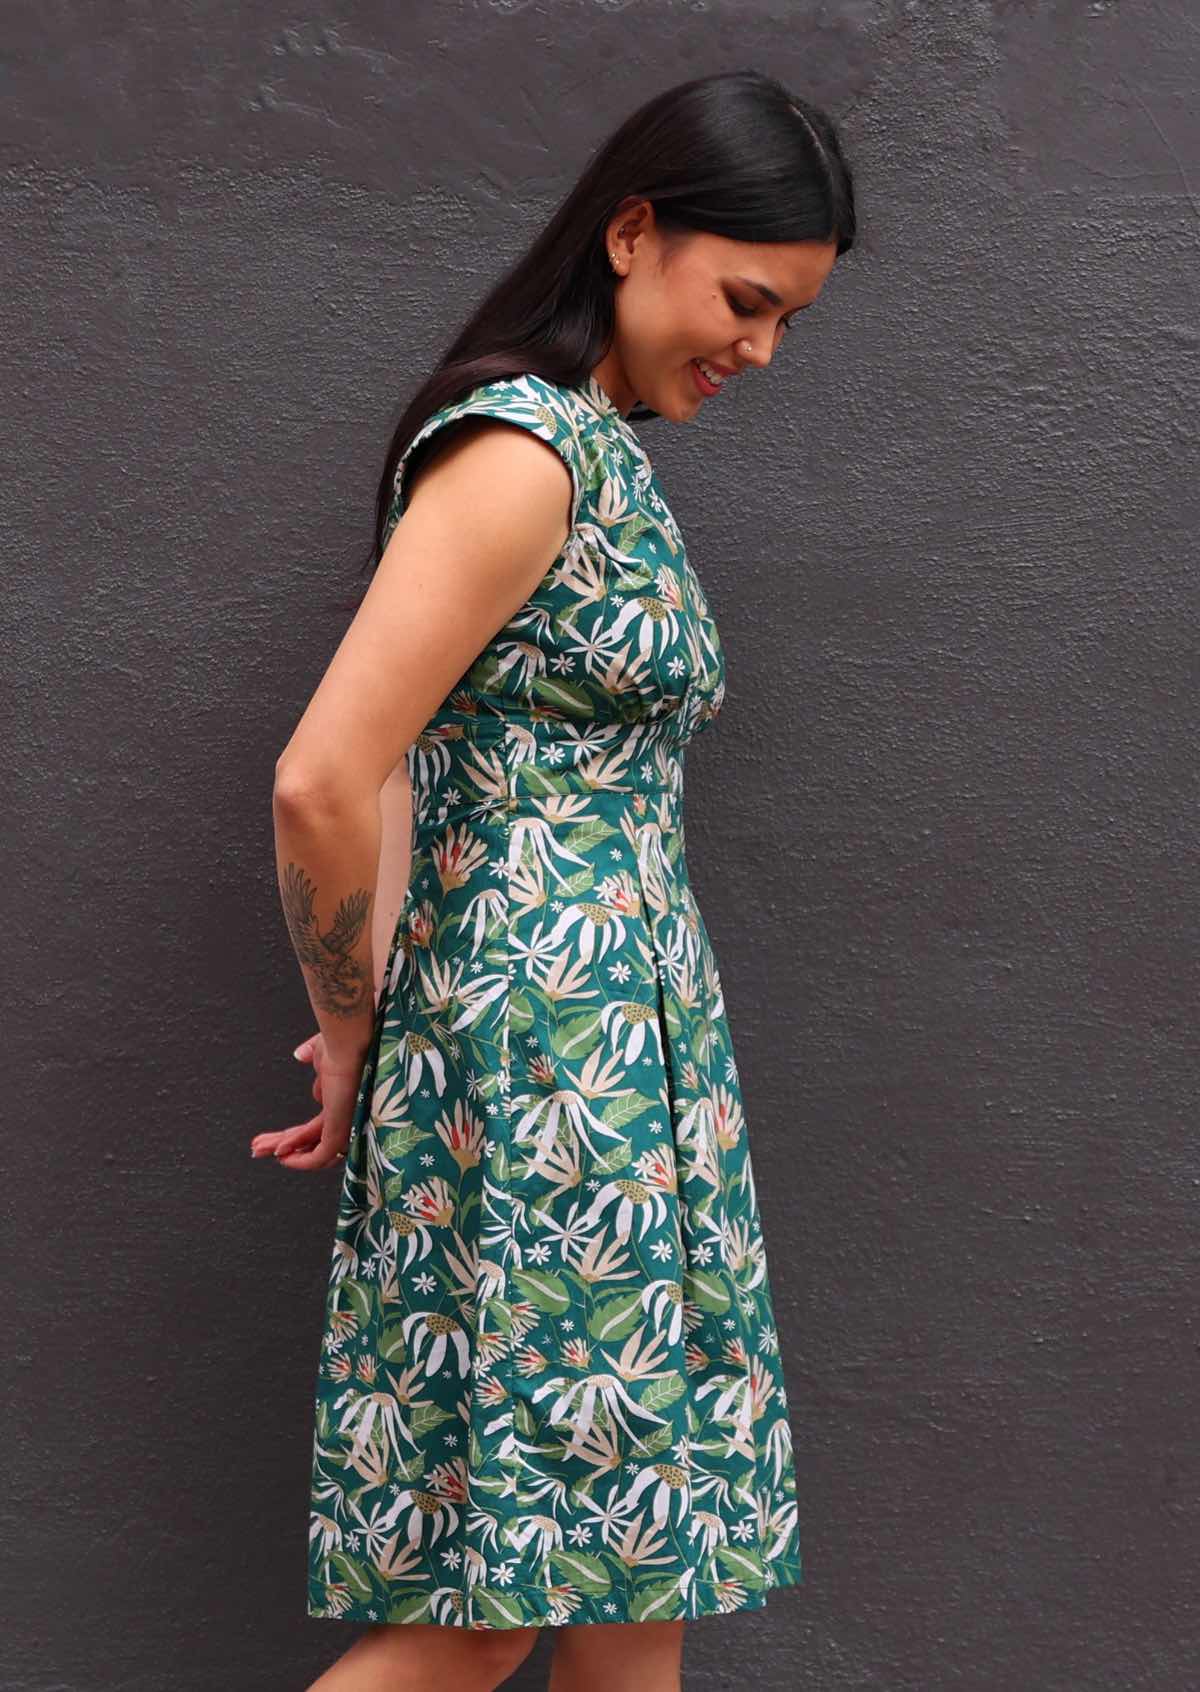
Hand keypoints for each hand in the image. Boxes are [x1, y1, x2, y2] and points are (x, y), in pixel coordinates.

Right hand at [249, 1030, 369, 1170]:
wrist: (347, 1045)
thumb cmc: (342, 1044)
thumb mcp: (322, 1050)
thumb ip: (313, 1054)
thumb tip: (301, 1055)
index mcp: (340, 1103)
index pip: (313, 1130)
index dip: (291, 1136)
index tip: (271, 1139)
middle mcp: (343, 1118)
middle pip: (309, 1142)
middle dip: (281, 1145)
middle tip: (257, 1148)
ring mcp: (343, 1126)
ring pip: (311, 1151)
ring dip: (283, 1150)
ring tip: (259, 1149)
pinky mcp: (339, 1131)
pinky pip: (318, 1156)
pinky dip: (299, 1160)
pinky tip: (280, 1154)